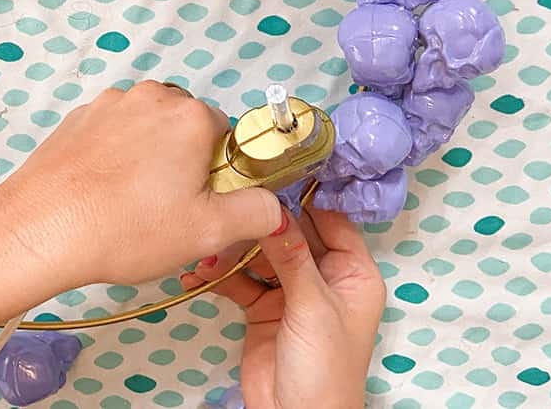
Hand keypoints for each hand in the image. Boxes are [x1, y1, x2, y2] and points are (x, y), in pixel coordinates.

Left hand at [0, 81, 283, 286]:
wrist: (40, 229)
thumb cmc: (126, 228)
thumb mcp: (207, 232)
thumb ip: (254, 213)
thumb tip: (271, 205)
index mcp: (190, 116)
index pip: (227, 135)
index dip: (218, 173)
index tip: (200, 203)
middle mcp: (151, 97)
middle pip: (186, 127)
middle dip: (183, 162)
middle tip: (166, 208)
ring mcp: (109, 104)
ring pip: (147, 129)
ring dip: (147, 158)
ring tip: (129, 205)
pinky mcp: (77, 118)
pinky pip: (112, 133)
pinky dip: (114, 157)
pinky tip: (101, 193)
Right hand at [182, 208, 384, 408]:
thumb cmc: (325, 370)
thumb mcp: (313, 307)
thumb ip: (293, 258)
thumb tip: (275, 211)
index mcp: (353, 273)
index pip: (330, 222)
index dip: (303, 202)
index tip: (270, 181)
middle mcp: (324, 277)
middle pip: (291, 235)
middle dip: (260, 225)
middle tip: (229, 207)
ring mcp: (291, 292)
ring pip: (261, 256)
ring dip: (233, 251)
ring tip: (206, 244)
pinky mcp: (262, 307)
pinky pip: (240, 281)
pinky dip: (220, 276)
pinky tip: (197, 272)